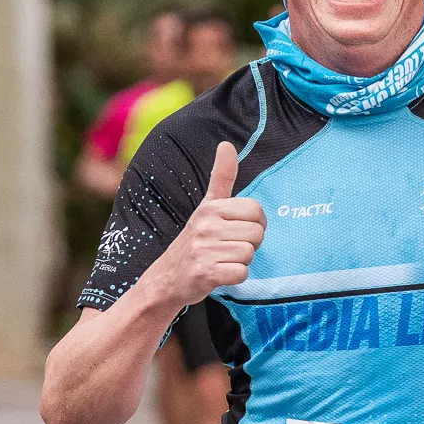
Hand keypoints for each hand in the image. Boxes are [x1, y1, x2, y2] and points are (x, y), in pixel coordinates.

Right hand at [152, 142, 263, 308]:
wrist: (166, 279)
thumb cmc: (194, 241)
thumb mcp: (206, 207)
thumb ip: (221, 177)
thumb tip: (227, 144)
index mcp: (211, 208)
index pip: (255, 210)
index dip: (254, 223)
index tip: (239, 230)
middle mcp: (206, 226)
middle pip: (257, 233)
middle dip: (249, 244)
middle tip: (228, 248)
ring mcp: (204, 250)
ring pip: (249, 254)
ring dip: (240, 262)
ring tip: (222, 260)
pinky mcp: (205, 273)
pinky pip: (241, 273)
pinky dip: (235, 277)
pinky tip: (220, 274)